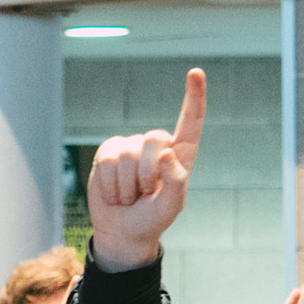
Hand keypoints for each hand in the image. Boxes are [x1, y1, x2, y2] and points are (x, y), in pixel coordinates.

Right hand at [87, 69, 204, 268]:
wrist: (123, 230)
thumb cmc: (153, 218)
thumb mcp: (172, 208)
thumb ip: (176, 183)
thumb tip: (166, 153)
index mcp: (180, 154)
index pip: (190, 120)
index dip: (194, 96)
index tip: (196, 73)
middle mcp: (157, 145)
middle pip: (154, 139)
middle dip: (148, 174)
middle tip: (145, 195)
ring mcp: (131, 146)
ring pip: (127, 155)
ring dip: (127, 186)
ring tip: (130, 197)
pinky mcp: (109, 152)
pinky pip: (107, 160)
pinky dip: (110, 184)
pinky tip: (115, 193)